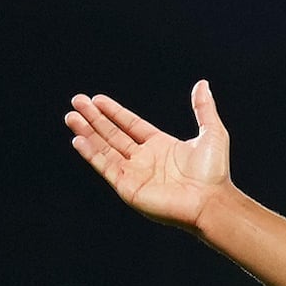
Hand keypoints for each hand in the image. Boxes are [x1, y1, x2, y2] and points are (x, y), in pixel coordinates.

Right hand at [66, 83, 232, 232]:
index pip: (130, 125)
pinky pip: (105, 167)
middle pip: (112, 134)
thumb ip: (203, 108)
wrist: (210, 201)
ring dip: (87, 133)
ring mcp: (134, 173)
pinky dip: (91, 153)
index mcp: (160, 146)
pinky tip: (78, 139)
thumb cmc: (214, 173)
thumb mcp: (212, 132)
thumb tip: (202, 84)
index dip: (113, 112)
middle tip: (76, 102)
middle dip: (94, 118)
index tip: (96, 99)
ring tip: (71, 117)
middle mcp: (144, 159)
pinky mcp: (128, 187)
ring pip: (104, 149)